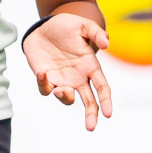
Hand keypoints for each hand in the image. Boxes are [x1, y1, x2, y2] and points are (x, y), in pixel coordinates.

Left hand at [22, 14, 112, 131]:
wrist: (43, 26)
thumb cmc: (66, 26)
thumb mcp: (83, 26)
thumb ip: (96, 33)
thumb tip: (107, 44)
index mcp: (90, 67)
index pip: (102, 88)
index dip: (106, 101)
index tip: (108, 114)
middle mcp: (78, 78)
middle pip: (88, 101)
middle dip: (91, 115)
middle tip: (90, 127)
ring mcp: (61, 79)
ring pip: (66, 98)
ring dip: (65, 97)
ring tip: (61, 90)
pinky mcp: (45, 78)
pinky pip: (45, 88)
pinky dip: (44, 84)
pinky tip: (43, 73)